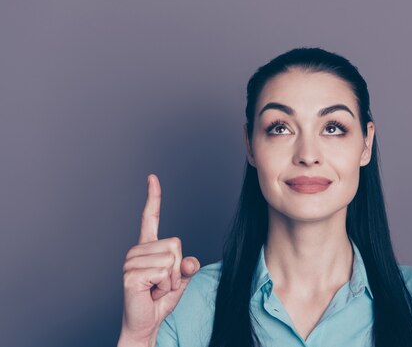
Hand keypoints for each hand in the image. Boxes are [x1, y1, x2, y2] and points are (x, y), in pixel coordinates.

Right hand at [119, 174, 200, 345]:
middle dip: (177, 268)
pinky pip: (164, 272)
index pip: (149, 217)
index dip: (153, 197)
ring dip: (170, 280)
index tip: (152, 177)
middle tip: (162, 283)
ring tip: (156, 288)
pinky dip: (164, 286)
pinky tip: (151, 292)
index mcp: (148, 247)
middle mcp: (137, 250)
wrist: (145, 323)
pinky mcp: (131, 274)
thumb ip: (187, 267)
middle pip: (175, 244)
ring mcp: (131, 261)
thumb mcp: (180, 280)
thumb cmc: (160, 299)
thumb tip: (190, 262)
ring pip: (171, 259)